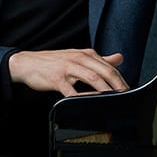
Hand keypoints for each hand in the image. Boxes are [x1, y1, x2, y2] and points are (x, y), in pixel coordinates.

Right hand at [7, 49, 128, 95]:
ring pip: (93, 78)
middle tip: (127, 97)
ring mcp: (68, 68)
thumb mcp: (78, 57)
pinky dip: (82, 97)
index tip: (129, 91)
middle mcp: (79, 58)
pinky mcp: (57, 79)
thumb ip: (100, 60)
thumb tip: (120, 58)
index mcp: (86, 54)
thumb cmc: (54, 62)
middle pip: (105, 71)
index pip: (109, 67)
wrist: (27, 63)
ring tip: (115, 99)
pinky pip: (72, 90)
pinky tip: (89, 102)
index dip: (121, 79)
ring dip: (106, 90)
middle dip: (118, 85)